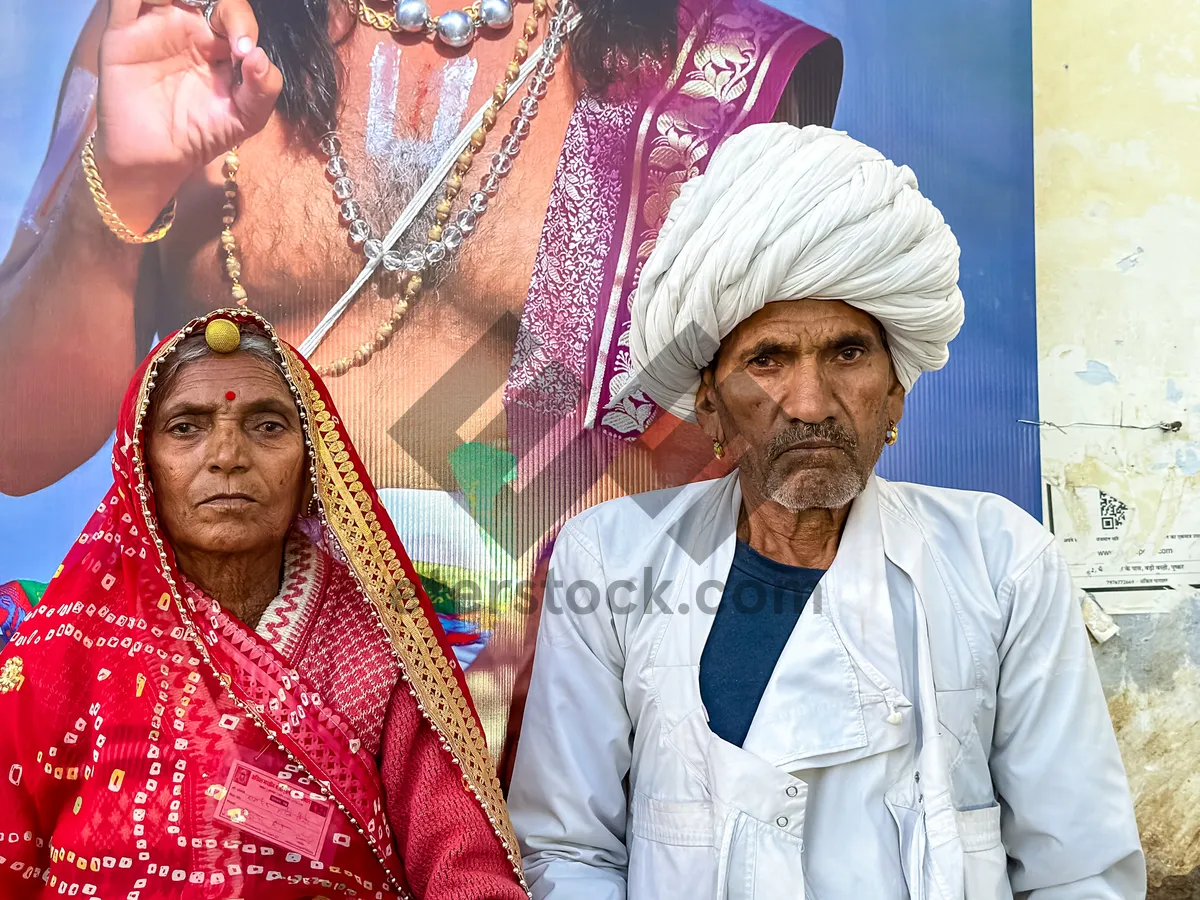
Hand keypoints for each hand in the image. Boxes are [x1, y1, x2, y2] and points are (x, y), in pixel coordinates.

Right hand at [94, 0, 283, 229]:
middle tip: (225, 28)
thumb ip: (263, 89)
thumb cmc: (202, 135)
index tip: (243, 52)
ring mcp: (153, 26)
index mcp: (218, 44)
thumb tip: (259, 56)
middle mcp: (187, 28)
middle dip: (223, 8)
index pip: (233, 14)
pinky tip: (153, 0)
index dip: (242, 23)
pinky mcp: (122, 33)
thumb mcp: (246, 118)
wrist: (157, 159)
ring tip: (185, 1)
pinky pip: (124, 1)